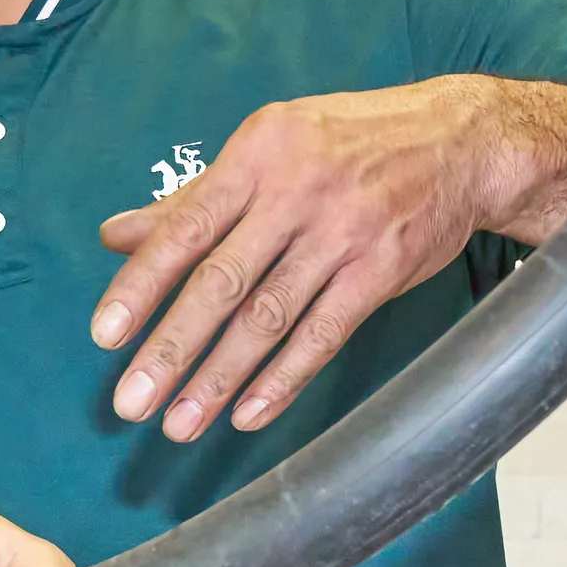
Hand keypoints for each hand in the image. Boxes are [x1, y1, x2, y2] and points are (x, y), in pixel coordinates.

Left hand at [91, 80, 509, 440]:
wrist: (461, 141)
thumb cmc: (353, 142)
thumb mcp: (271, 147)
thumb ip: (195, 197)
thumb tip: (115, 235)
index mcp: (258, 154)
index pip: (186, 227)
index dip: (142, 285)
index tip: (104, 335)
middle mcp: (297, 192)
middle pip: (222, 281)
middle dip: (171, 348)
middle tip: (131, 402)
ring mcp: (343, 234)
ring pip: (269, 317)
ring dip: (220, 378)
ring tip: (180, 424)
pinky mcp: (383, 270)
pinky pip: (324, 335)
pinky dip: (283, 379)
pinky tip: (249, 413)